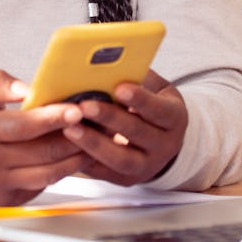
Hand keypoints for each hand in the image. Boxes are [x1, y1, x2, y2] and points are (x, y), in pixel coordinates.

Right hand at [0, 69, 86, 205]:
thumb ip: (3, 83)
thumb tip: (32, 88)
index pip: (22, 126)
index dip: (52, 117)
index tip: (75, 108)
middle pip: (41, 151)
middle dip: (74, 135)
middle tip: (95, 121)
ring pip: (47, 173)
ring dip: (75, 156)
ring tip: (93, 139)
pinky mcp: (6, 199)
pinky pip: (42, 185)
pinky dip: (61, 171)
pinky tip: (73, 156)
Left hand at [62, 69, 187, 185]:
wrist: (162, 138)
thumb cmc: (152, 102)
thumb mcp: (154, 87)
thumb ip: (137, 76)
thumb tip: (108, 62)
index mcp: (173, 118)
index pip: (159, 109)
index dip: (140, 99)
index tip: (119, 88)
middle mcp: (164, 145)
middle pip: (137, 133)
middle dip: (110, 119)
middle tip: (85, 106)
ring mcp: (147, 166)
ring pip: (121, 159)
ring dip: (94, 144)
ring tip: (70, 128)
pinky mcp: (127, 179)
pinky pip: (105, 173)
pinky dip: (85, 160)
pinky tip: (68, 146)